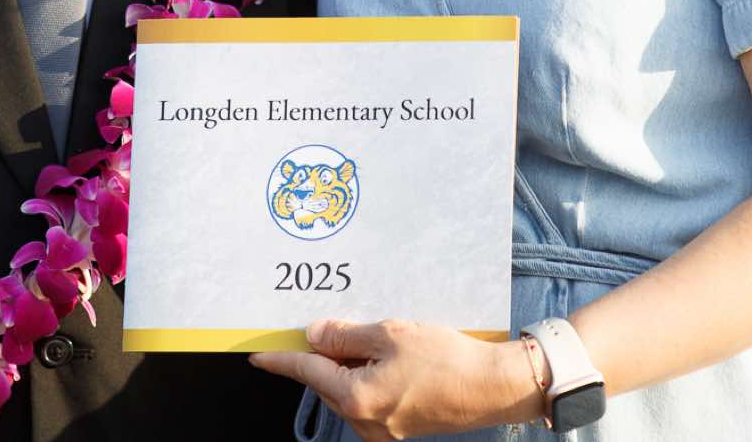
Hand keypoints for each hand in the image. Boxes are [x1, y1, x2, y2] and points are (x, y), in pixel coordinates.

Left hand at [250, 318, 543, 440]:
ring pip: (349, 388)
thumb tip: (315, 335)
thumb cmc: (446, 359)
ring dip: (352, 362)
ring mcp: (381, 429)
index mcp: (356, 398)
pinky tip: (390, 355)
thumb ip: (346, 335)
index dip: (282, 359)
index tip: (259, 354)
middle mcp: (363, 421)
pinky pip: (370, 397)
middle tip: (334, 322)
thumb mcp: (390, 334)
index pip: (307, 372)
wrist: (492, 388)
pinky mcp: (398, 427)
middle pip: (328, 381)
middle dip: (328, 353)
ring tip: (376, 336)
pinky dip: (370, 374)